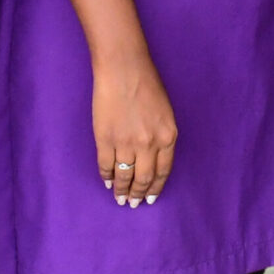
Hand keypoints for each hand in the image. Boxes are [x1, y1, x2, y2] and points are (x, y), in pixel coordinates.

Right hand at [92, 52, 177, 205]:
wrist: (123, 68)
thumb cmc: (147, 84)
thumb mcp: (165, 113)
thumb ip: (161, 136)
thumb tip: (151, 159)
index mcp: (168, 137)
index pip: (162, 172)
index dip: (155, 188)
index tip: (150, 199)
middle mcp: (149, 144)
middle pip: (143, 179)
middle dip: (138, 195)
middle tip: (133, 204)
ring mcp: (126, 143)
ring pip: (124, 175)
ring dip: (121, 190)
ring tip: (119, 198)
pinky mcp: (105, 139)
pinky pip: (106, 165)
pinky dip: (106, 176)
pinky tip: (106, 181)